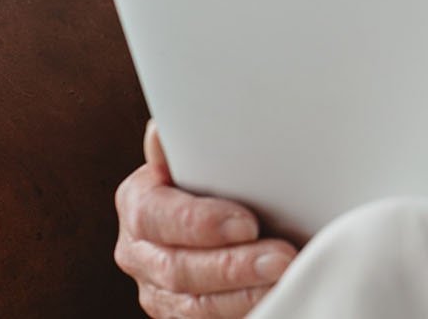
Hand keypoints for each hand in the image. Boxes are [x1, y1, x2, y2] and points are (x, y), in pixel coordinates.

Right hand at [114, 120, 294, 317]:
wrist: (225, 218)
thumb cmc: (221, 180)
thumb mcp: (204, 158)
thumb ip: (190, 146)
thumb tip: (163, 128)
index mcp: (139, 203)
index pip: (157, 215)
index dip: (199, 222)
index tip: (247, 223)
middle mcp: (140, 251)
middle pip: (178, 267)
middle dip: (233, 264)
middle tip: (282, 257)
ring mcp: (160, 291)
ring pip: (195, 304)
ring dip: (245, 293)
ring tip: (288, 277)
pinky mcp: (184, 317)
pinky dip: (246, 310)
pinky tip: (279, 296)